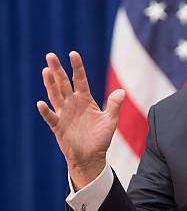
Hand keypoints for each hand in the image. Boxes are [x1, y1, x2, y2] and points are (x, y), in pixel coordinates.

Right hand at [36, 52, 124, 189]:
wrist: (91, 157)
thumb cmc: (100, 138)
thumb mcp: (111, 121)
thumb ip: (115, 105)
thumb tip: (121, 91)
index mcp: (85, 100)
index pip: (80, 80)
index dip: (77, 67)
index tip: (73, 53)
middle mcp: (73, 104)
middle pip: (64, 84)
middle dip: (57, 70)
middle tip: (50, 55)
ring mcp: (64, 114)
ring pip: (55, 96)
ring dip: (50, 84)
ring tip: (45, 70)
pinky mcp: (59, 127)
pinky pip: (51, 118)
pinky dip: (46, 111)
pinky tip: (42, 103)